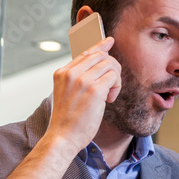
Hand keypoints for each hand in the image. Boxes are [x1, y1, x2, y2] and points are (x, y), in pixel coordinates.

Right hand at [46, 36, 121, 153]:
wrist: (62, 137)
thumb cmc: (67, 120)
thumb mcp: (67, 94)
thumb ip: (78, 79)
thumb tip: (98, 66)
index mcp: (62, 73)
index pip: (85, 53)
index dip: (99, 46)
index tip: (109, 41)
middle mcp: (70, 73)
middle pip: (100, 56)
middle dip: (112, 67)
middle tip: (111, 85)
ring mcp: (81, 80)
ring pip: (109, 64)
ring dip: (115, 79)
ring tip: (108, 95)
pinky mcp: (94, 90)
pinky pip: (114, 77)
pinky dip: (116, 87)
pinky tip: (109, 99)